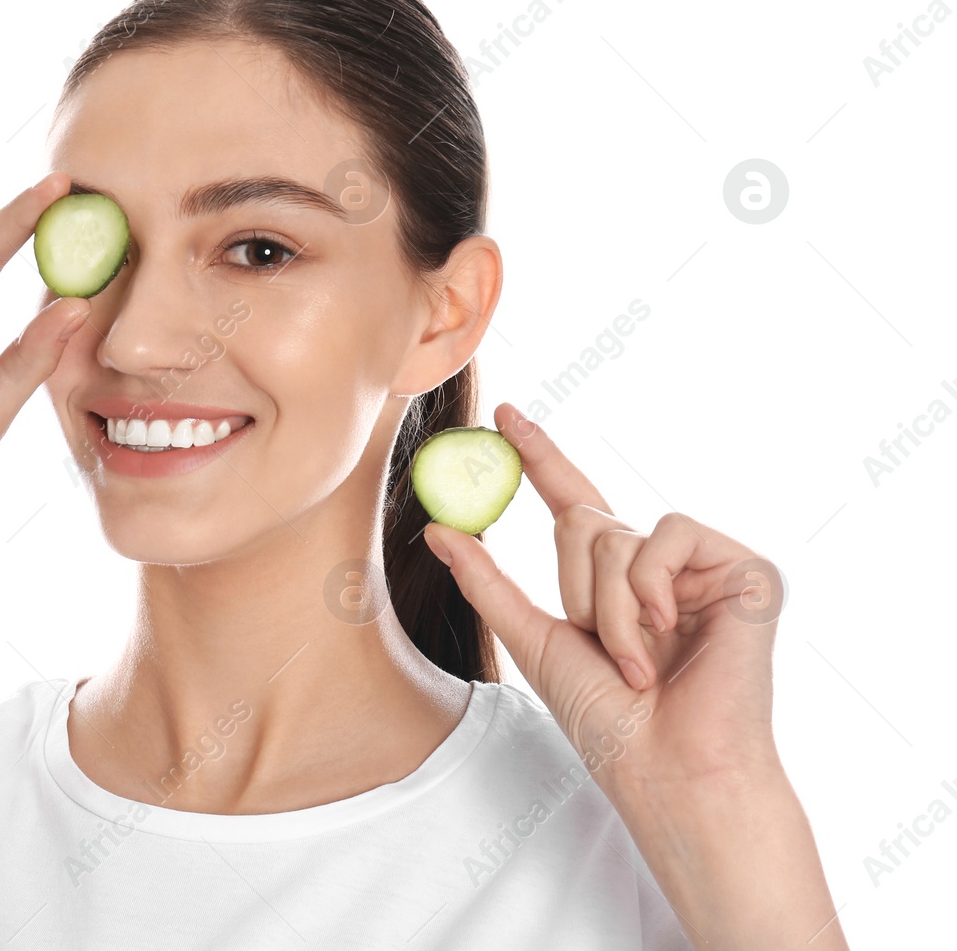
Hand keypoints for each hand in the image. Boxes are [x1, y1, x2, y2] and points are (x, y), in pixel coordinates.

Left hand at [422, 402, 786, 796]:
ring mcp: (704, 566)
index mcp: (616, 580)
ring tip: (638, 661)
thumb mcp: (535, 641)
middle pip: (582, 519)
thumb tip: (439, 529)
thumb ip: (487, 581)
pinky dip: (651, 589)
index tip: (503, 414)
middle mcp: (660, 564)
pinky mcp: (746, 568)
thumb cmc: (610, 724)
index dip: (539, 457)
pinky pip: (669, 534)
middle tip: (605, 650)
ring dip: (610, 607)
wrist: (669, 769)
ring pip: (618, 532)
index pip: (570, 502)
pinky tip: (672, 631)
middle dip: (575, 588)